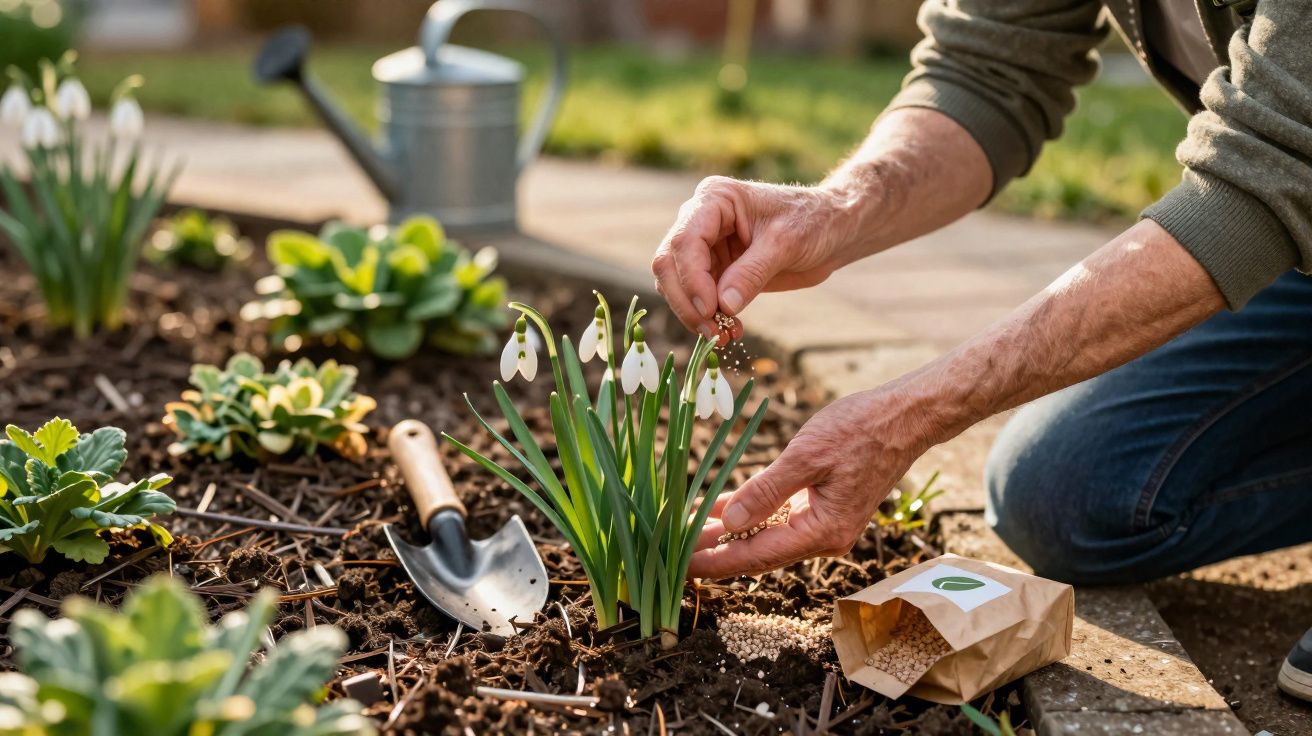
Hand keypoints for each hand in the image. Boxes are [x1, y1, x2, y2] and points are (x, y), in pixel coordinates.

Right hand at [651, 176, 857, 341]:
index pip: (685, 241)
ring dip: (695, 315)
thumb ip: (752, 273)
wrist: (832, 230)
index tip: (711, 310)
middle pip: (670, 263)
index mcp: (715, 199)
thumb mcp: (785, 244)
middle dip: (687, 301)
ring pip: (676, 285)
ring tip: (724, 336)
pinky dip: (707, 318)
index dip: (692, 279)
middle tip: (712, 332)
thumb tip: (722, 306)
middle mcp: (700, 219)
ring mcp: (705, 246)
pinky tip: (730, 331)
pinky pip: (697, 298)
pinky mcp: (715, 270)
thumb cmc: (812, 222)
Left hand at [689, 387, 926, 578]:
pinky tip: (715, 510)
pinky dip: (747, 513)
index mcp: (822, 531)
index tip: (679, 566)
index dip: (715, 562)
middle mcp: (823, 536)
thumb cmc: (861, 429)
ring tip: (683, 532)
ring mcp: (823, 522)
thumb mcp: (807, 456)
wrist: (905, 416)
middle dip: (714, 551)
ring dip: (726, 533)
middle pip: (757, 552)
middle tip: (668, 552)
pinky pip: (776, 517)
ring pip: (764, 535)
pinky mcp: (821, 505)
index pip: (756, 556)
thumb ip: (766, 491)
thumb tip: (730, 522)